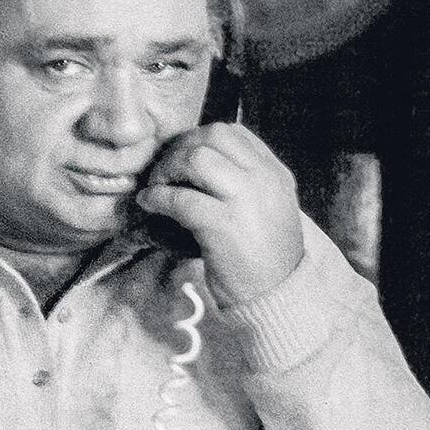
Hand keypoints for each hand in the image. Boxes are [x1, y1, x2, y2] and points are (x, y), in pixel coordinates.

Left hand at [136, 122, 304, 304]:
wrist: (279, 297)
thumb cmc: (266, 256)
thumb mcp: (269, 208)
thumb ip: (244, 182)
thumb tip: (196, 160)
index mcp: (274, 173)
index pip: (233, 132)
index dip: (198, 139)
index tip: (181, 157)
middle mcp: (264, 180)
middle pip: (212, 136)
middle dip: (180, 148)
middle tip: (164, 171)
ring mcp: (245, 201)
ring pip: (196, 159)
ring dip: (167, 169)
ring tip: (157, 187)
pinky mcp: (224, 227)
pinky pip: (181, 199)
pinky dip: (158, 198)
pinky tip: (150, 204)